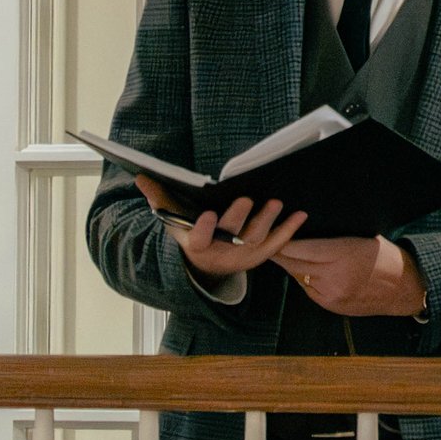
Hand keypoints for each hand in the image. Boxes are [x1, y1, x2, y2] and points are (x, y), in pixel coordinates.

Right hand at [137, 178, 305, 276]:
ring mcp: (243, 255)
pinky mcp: (261, 254)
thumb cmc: (190, 232)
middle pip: (231, 236)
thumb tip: (140, 176)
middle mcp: (221, 252)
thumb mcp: (172, 218)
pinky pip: (278, 243)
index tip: (207, 216)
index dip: (203, 230)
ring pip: (257, 239)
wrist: (207, 263)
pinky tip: (300, 214)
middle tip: (245, 199)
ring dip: (267, 221)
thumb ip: (159, 197)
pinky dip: (290, 229)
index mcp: (196, 246)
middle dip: (238, 218)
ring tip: (276, 202)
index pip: (198, 239)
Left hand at [273, 236, 427, 317]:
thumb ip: (333, 240)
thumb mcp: (363, 239)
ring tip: (279, 253)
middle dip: (279, 252)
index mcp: (342, 253)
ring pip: (298, 276)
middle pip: (293, 262)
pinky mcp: (331, 305)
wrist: (405, 288)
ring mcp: (331, 293)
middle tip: (265, 240)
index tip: (274, 231)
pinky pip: (308, 289)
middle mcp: (333, 275)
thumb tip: (306, 233)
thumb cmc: (386, 258)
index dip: (283, 239)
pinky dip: (303, 278)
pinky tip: (302, 269)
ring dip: (290, 265)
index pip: (299, 247)